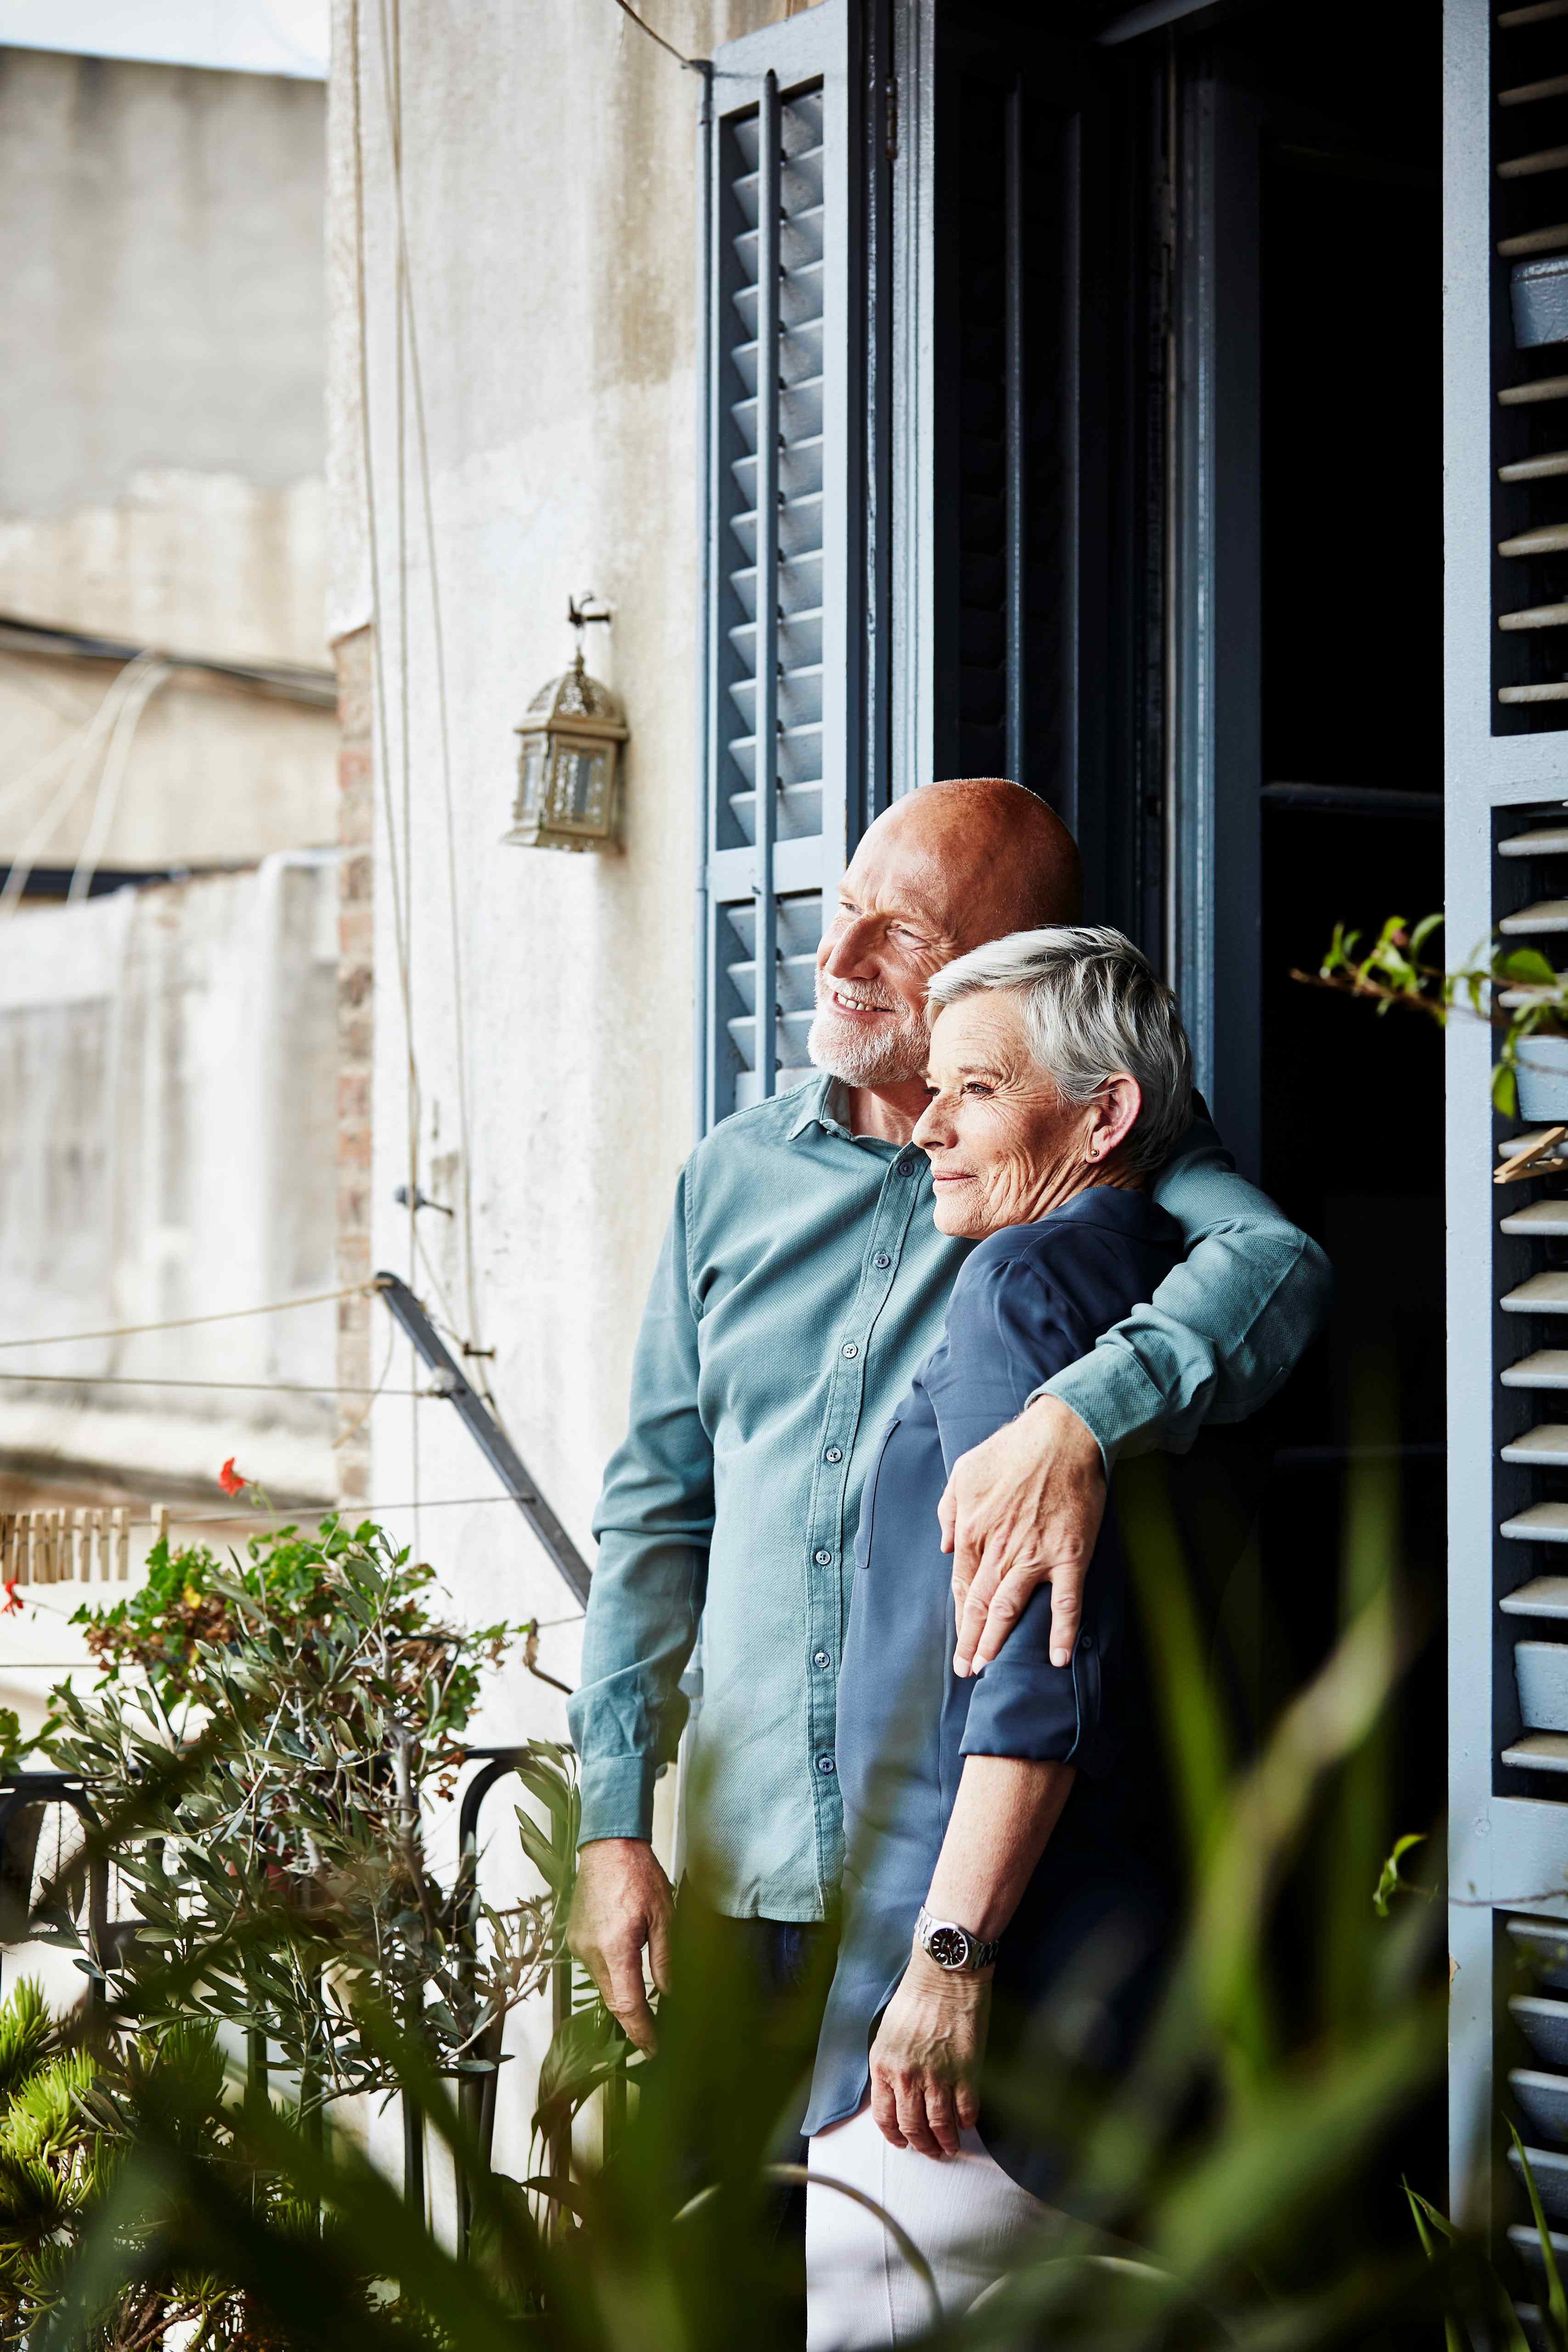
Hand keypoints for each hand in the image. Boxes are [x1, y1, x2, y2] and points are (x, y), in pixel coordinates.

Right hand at [566, 1837, 673, 2053]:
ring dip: (624, 1998)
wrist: (608, 1845)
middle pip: (613, 2001)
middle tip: (656, 2038)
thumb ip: (666, 1959)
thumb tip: (672, 1995)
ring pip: (604, 1986)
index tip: (654, 2051)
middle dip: (634, 2021)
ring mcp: (579, 1945)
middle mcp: (591, 1951)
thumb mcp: (664, 1916)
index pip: (627, 2005)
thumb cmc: (638, 1873)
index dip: (641, 2033)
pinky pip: (595, 1968)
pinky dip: (613, 1976)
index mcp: (615, 1948)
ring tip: (647, 2009)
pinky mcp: (575, 1938)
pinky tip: (628, 1971)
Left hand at [868, 1948, 990, 2155]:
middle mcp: (907, 2076)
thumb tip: (895, 2095)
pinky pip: (967, 2109)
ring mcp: (938, 2076)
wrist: (945, 1974)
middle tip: (931, 2151)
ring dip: (947, 2141)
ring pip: (940, 2125)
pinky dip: (967, 2121)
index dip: (895, 2135)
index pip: (884, 2116)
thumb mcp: (888, 2033)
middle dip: (923, 2145)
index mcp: (884, 2065)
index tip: (903, 2142)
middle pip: (913, 2127)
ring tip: (952, 2146)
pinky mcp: (966, 2071)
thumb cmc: (916, 1996)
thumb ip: (889, 2066)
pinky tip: (968, 2122)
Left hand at [939, 1394, 1105, 1674]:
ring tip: (988, 1668)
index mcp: (973, 1530)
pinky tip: (1057, 1659)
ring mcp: (1035, 1556)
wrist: (1062, 1434)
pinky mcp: (1069, 1556)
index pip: (961, 1583)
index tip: (959, 1636)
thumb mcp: (964, 1471)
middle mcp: (1000, 1549)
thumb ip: (949, 1510)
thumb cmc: (1013, 1449)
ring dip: (996, 1642)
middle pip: (979, 1604)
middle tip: (965, 1669)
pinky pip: (1066, 1603)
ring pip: (1010, 1608)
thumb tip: (945, 1545)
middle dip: (969, 1641)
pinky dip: (1062, 1633)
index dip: (959, 1614)